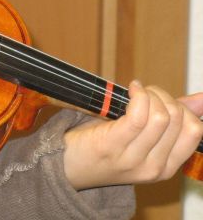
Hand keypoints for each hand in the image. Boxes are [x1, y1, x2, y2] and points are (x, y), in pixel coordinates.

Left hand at [63, 81, 202, 189]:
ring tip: (136, 92)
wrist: (68, 163)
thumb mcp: (143, 137)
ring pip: (160, 116)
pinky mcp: (112, 145)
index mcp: (166, 168)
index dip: (182, 107)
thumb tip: (202, 99)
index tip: (162, 99)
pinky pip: (138, 115)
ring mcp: (133, 159)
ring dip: (149, 94)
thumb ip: (174, 121)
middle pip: (178, 120)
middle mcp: (154, 168)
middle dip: (164, 96)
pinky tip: (129, 90)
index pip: (195, 132)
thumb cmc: (105, 144)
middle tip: (146, 93)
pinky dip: (137, 95)